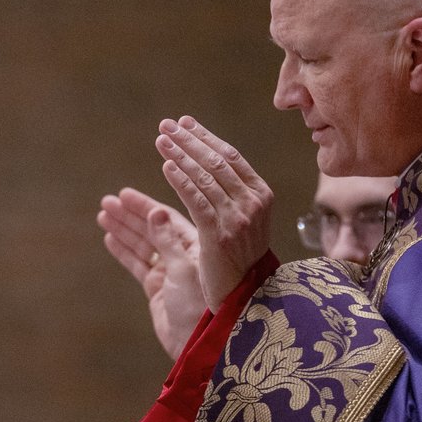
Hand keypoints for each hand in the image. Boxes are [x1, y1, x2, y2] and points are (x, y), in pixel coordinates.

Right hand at [98, 187, 204, 357]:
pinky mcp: (157, 289)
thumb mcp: (184, 270)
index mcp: (195, 247)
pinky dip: (124, 251)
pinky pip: (137, 264)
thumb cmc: (199, 307)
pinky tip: (110, 238)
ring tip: (103, 215)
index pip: (166, 219)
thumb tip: (155, 212)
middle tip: (107, 201)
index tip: (125, 194)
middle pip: (151, 229)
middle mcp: (181, 256)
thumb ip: (169, 242)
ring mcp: (168, 272)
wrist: (197, 344)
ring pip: (141, 245)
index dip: (145, 207)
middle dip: (130, 216)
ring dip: (123, 230)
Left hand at [154, 116, 272, 308]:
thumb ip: (233, 194)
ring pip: (205, 178)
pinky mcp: (219, 235)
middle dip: (189, 140)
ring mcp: (238, 218)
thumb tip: (210, 165)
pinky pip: (197, 201)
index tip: (185, 122)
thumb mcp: (245, 221)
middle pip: (217, 162)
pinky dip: (182, 182)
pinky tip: (166, 167)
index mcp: (261, 195)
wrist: (248, 298)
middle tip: (166, 125)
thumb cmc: (243, 259)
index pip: (230, 157)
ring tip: (160, 140)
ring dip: (180, 155)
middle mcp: (252, 203)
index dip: (206, 138)